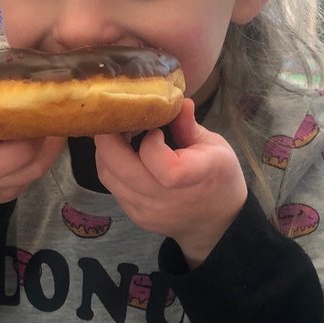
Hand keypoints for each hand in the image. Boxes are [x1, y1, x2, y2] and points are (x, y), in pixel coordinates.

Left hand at [94, 99, 246, 266]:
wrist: (215, 223)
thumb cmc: (219, 178)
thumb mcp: (215, 146)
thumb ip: (189, 125)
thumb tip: (175, 98)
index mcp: (195, 177)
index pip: (163, 167)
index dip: (150, 143)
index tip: (155, 129)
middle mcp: (165, 199)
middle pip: (119, 168)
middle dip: (108, 136)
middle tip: (115, 116)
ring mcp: (147, 210)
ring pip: (108, 175)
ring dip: (105, 150)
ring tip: (116, 132)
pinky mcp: (135, 215)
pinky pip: (112, 186)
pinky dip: (111, 165)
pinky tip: (121, 152)